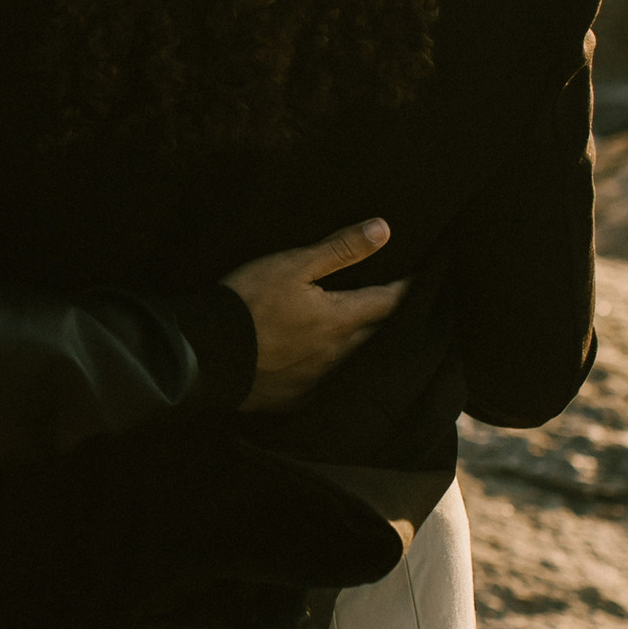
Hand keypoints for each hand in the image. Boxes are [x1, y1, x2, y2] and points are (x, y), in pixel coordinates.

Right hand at [227, 219, 406, 412]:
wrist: (202, 355)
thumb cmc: (247, 303)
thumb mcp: (292, 265)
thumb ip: (340, 249)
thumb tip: (384, 229)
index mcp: (341, 320)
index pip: (390, 302)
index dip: (409, 288)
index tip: (424, 278)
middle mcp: (338, 355)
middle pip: (381, 336)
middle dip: (395, 320)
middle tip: (406, 307)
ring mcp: (318, 381)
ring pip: (358, 363)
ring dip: (369, 348)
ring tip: (375, 336)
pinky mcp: (297, 399)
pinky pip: (330, 386)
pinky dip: (339, 373)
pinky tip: (334, 368)